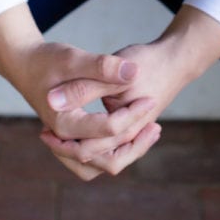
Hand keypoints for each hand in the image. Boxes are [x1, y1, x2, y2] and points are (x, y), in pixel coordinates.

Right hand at [0, 3, 158, 178]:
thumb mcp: (73, 58)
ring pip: (99, 164)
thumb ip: (101, 67)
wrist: (24, 64)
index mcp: (63, 122)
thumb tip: (133, 73)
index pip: (107, 129)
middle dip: (134, 144)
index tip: (150, 98)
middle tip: (156, 126)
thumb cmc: (47, 59)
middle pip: (105, 159)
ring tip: (149, 134)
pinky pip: (94, 156)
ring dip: (125, 153)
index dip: (132, 114)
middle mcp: (64, 138)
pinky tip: (131, 131)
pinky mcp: (71, 137)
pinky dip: (113, 149)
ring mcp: (66, 141)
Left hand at [41, 6, 219, 177]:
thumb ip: (82, 87)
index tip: (43, 128)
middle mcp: (131, 135)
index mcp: (124, 125)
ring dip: (81, 152)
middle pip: (97, 162)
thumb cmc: (145, 61)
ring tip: (57, 138)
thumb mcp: (108, 69)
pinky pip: (112, 147)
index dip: (62, 142)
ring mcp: (135, 133)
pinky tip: (78, 130)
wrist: (175, 58)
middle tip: (45, 135)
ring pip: (106, 159)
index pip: (89, 148)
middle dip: (69, 153)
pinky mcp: (135, 127)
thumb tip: (51, 100)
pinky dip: (93, 144)